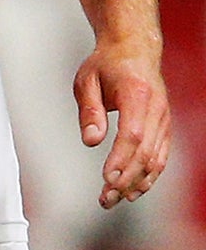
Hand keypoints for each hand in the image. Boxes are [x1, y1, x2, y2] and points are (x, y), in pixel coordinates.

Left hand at [74, 38, 170, 208]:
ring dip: (137, 183)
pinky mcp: (164, 128)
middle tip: (106, 197)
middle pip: (146, 152)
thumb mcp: (86, 80)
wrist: (134, 51)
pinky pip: (160, 157)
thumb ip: (89, 111)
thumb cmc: (107, 64)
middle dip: (126, 179)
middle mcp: (157, 110)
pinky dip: (148, 176)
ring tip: (115, 199)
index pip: (133, 134)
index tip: (107, 178)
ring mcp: (164, 120)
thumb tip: (91, 141)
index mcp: (137, 95)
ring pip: (156, 159)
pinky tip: (134, 189)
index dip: (121, 160)